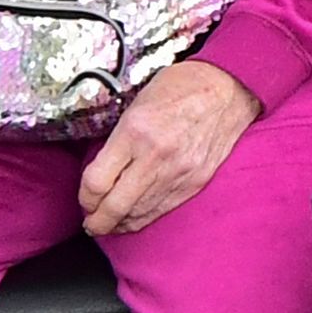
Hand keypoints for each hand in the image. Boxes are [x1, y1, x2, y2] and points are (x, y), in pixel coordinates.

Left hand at [80, 59, 260, 234]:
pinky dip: (143, 219)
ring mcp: (178, 173)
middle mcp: (155, 157)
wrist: (227, 89)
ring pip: (138, 214)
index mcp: (135, 132)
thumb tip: (100, 171)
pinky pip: (162, 210)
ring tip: (109, 224)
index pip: (97, 182)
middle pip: (115, 206)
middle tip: (91, 223)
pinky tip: (133, 219)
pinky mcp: (195, 183)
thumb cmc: (180, 88)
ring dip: (119, 223)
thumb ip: (118, 140)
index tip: (84, 198)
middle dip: (97, 221)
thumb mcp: (136, 104)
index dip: (84, 197)